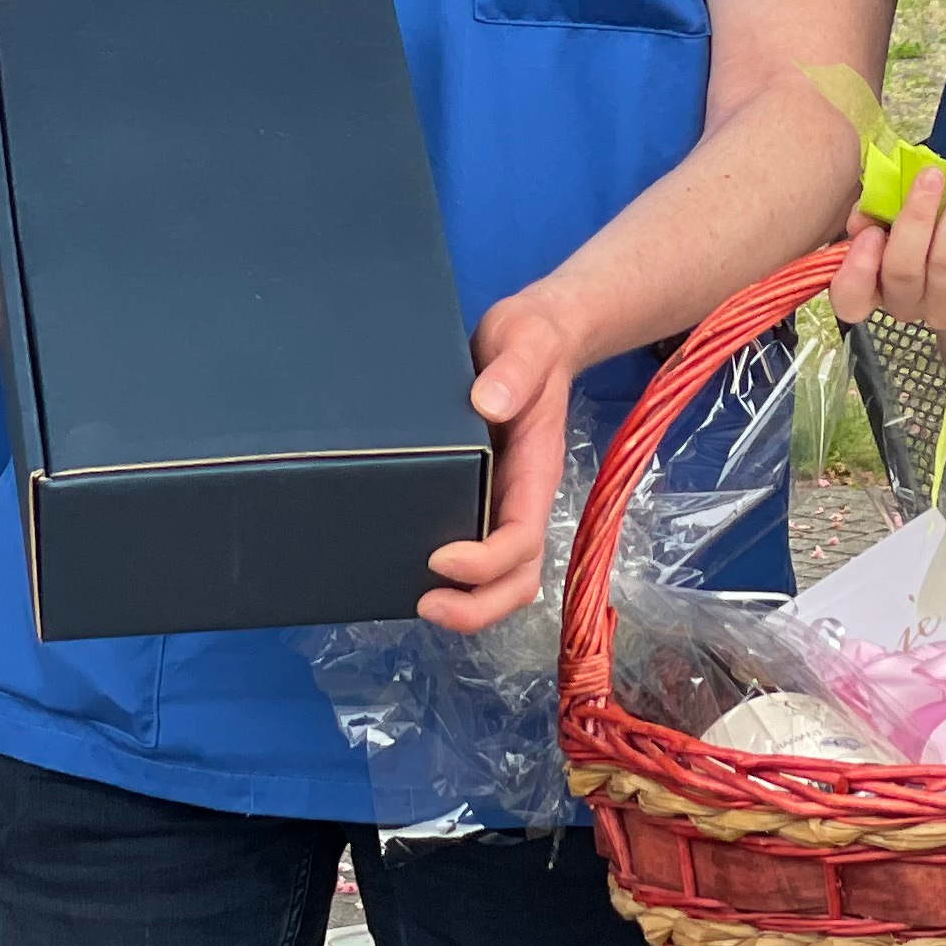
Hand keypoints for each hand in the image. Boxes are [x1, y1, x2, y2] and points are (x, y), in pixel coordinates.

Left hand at [418, 286, 589, 631]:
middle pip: (519, 576)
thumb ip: (515, 370)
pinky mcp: (476, 493)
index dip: (487, 561)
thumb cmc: (531, 342)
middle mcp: (520, 496)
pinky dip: (453, 578)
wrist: (531, 338)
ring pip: (500, 576)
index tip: (440, 558)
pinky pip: (473, 548)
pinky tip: (408, 570)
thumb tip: (488, 402)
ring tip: (418, 603)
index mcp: (536, 471)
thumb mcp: (525, 342)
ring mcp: (501, 500)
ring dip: (468, 602)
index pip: (524, 536)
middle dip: (480, 606)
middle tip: (426, 607)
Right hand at [824, 157, 945, 355]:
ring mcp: (945, 309)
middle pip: (905, 270)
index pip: (852, 298)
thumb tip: (866, 219)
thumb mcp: (881, 220)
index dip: (858, 269)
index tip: (871, 232)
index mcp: (872, 289)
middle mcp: (905, 306)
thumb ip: (869, 217)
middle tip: (932, 173)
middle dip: (917, 217)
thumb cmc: (913, 230)